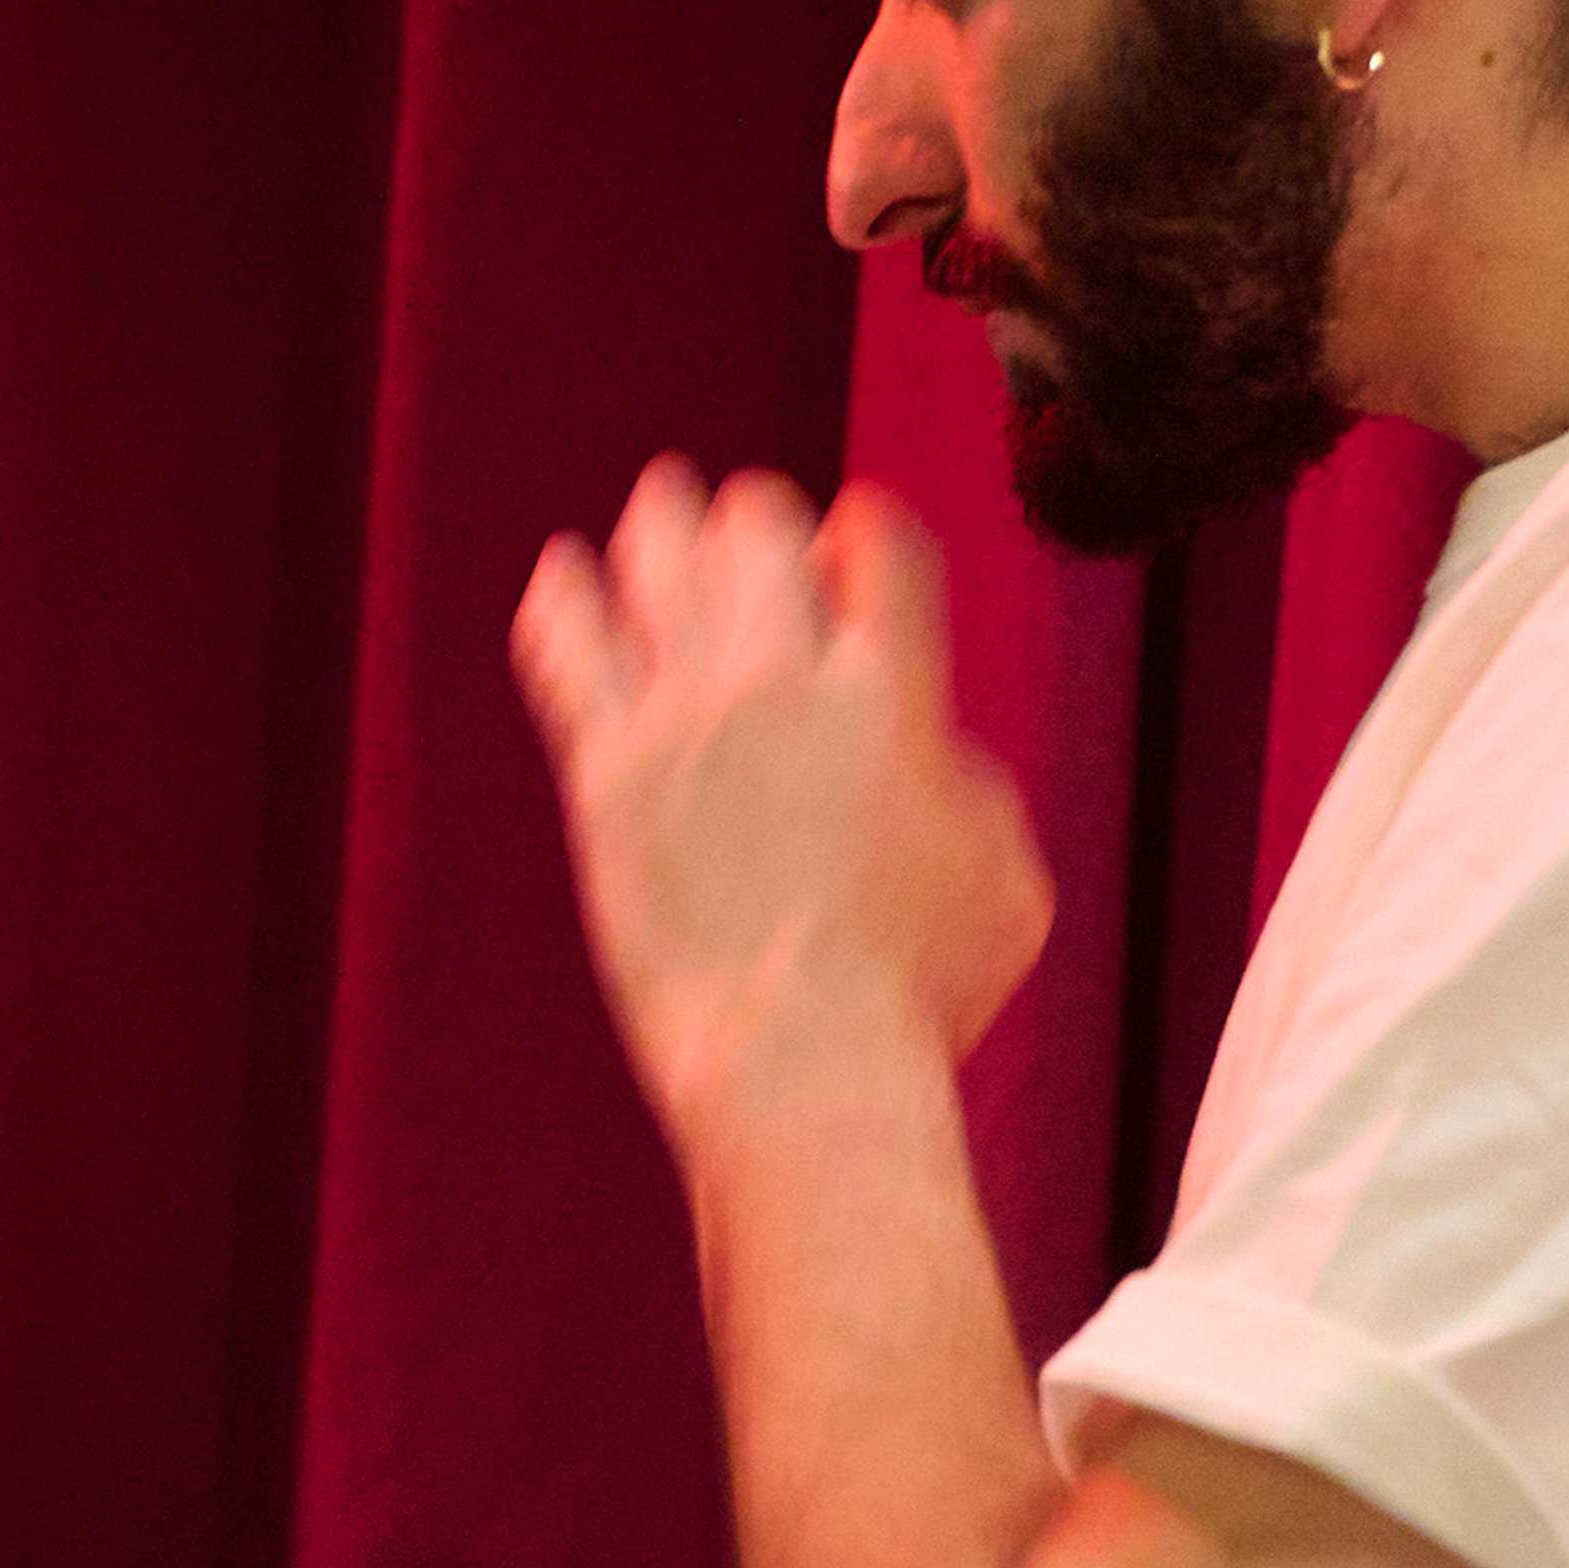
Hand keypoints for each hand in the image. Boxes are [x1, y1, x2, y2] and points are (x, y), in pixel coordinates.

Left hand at [511, 461, 1051, 1130]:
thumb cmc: (922, 994)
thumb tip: (925, 745)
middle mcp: (783, 681)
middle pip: (755, 528)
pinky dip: (565, 597)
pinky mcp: (606, 773)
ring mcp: (684, 721)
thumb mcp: (1005, 872)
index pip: (875, 537)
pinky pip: (566, 649)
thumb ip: (967, 779)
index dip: (861, 527)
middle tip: (748, 529)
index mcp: (894, 689)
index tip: (848, 547)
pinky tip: (563, 574)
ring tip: (658, 509)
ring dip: (662, 526)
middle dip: (757, 519)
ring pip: (657, 564)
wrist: (799, 1058)